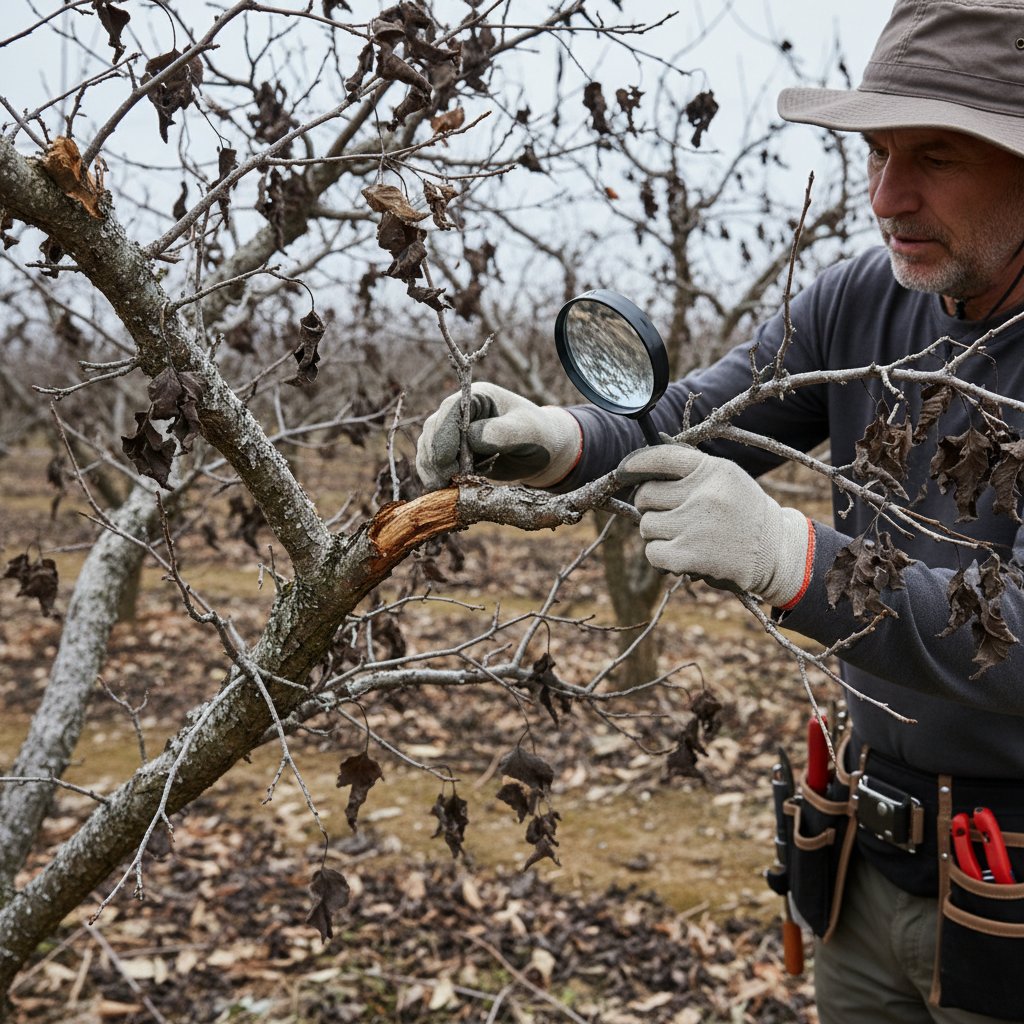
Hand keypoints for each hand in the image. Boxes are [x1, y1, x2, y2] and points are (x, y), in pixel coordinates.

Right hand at [416, 383, 581, 489]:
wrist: (541, 451)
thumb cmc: (538, 436)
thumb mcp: (527, 432)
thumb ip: (502, 432)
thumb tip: (471, 438)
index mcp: (478, 396)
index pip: (450, 410)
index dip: (443, 436)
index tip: (447, 464)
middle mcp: (460, 410)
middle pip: (433, 429)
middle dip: (436, 457)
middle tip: (447, 481)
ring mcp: (452, 430)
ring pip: (427, 446)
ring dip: (432, 468)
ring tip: (445, 487)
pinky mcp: (450, 450)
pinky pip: (431, 461)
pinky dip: (434, 475)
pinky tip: (444, 488)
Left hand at [616, 445, 813, 607]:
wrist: (776, 552)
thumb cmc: (742, 513)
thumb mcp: (725, 480)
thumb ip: (688, 471)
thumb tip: (637, 466)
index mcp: (712, 470)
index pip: (660, 457)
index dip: (635, 464)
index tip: (624, 471)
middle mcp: (704, 494)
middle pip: (646, 495)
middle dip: (651, 507)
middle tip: (672, 516)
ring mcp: (696, 525)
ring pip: (646, 525)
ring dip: (658, 534)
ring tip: (685, 536)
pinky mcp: (691, 556)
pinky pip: (652, 552)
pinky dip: (661, 556)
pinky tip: (682, 554)